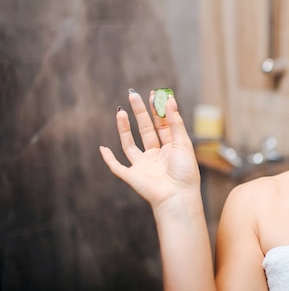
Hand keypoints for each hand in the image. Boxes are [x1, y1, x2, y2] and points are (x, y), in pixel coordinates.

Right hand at [99, 90, 199, 209]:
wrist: (177, 197)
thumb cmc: (185, 172)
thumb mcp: (183, 143)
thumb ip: (175, 122)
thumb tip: (169, 99)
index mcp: (171, 148)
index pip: (162, 125)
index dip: (157, 110)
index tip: (152, 94)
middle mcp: (156, 155)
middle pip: (146, 130)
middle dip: (139, 112)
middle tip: (133, 94)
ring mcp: (143, 165)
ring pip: (130, 144)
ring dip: (124, 128)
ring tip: (120, 111)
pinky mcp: (132, 176)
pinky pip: (117, 166)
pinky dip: (108, 159)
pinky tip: (103, 148)